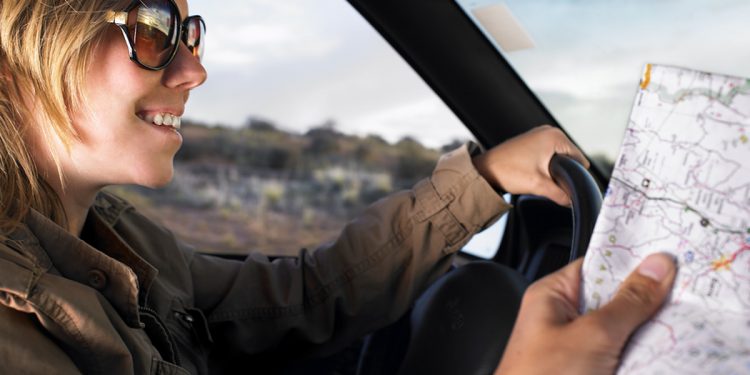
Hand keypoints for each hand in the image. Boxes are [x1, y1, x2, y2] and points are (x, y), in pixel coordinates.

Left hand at [473, 125, 588, 205]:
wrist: (485, 169)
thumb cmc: (508, 171)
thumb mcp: (538, 185)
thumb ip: (560, 194)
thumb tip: (572, 201)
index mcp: (555, 136)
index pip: (579, 159)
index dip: (575, 175)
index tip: (564, 186)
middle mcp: (548, 131)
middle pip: (569, 158)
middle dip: (563, 173)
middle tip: (547, 182)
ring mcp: (539, 134)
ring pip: (558, 158)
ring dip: (553, 170)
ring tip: (538, 178)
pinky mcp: (531, 141)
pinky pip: (547, 155)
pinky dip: (545, 166)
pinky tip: (534, 173)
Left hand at [495, 253, 676, 374]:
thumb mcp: (593, 335)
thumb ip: (628, 302)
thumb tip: (656, 267)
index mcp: (552, 296)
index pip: (598, 265)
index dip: (633, 263)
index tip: (670, 260)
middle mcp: (562, 318)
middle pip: (614, 299)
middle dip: (646, 301)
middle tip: (683, 297)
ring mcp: (577, 347)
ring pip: (622, 331)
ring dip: (646, 332)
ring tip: (679, 325)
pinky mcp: (589, 370)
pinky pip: (621, 356)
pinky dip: (640, 355)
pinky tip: (665, 352)